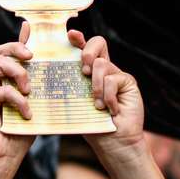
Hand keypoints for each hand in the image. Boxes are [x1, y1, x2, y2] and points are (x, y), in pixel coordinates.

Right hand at [0, 31, 36, 169]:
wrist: (0, 159)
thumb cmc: (19, 136)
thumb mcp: (36, 109)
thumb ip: (42, 93)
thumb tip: (58, 78)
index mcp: (7, 81)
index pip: (11, 53)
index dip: (20, 39)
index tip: (31, 29)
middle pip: (0, 51)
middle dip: (17, 47)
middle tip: (32, 56)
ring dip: (18, 72)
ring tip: (29, 89)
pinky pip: (2, 90)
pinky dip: (18, 100)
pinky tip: (27, 113)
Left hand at [70, 30, 144, 149]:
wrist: (113, 143)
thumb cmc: (93, 126)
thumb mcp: (76, 105)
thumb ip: (70, 87)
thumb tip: (51, 74)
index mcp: (89, 73)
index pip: (83, 48)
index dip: (78, 38)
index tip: (71, 35)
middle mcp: (104, 70)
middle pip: (98, 42)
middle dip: (88, 53)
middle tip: (84, 73)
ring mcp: (117, 75)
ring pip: (102, 65)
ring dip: (96, 87)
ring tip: (98, 105)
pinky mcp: (128, 82)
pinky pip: (113, 79)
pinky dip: (109, 97)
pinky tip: (111, 110)